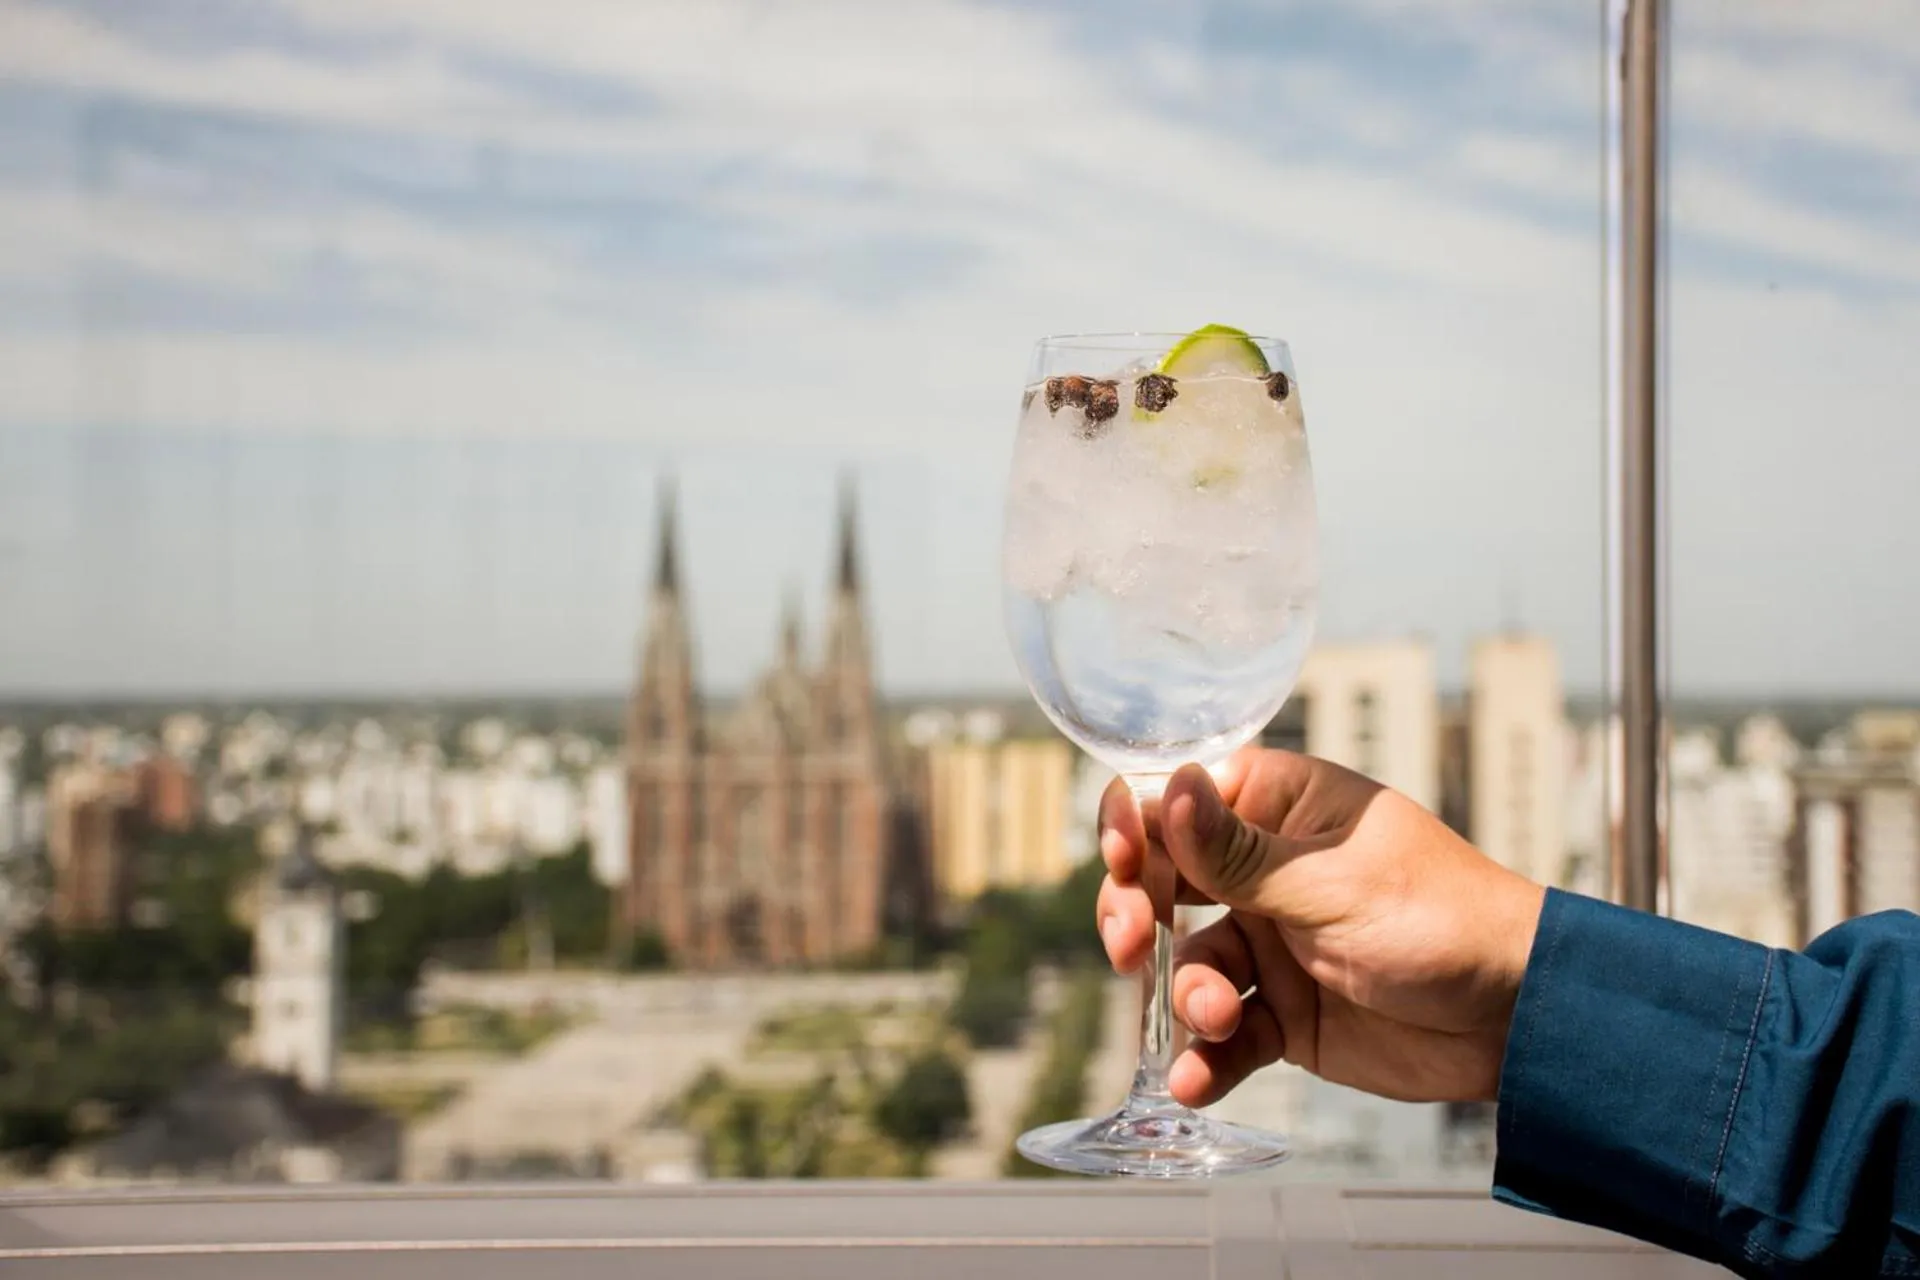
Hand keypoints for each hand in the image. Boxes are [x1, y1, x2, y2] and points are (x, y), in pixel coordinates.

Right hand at [1096, 749, 1545, 1105]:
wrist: (1515, 1020)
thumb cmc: (1444, 920)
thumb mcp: (1331, 883)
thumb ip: (1238, 854)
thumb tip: (1169, 787)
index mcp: (1280, 811)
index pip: (1179, 800)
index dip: (1138, 826)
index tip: (1123, 861)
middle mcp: (1264, 873)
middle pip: (1162, 884)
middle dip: (1135, 917)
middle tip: (1130, 947)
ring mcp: (1271, 945)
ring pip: (1187, 967)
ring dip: (1188, 998)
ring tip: (1219, 1020)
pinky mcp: (1283, 1015)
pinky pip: (1222, 1035)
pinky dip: (1204, 1058)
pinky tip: (1197, 1080)